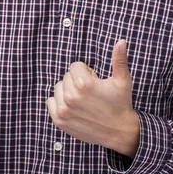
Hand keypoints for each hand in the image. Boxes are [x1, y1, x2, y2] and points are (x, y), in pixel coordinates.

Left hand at [46, 40, 139, 157]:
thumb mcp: (122, 80)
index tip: (96, 81)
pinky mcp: (60, 121)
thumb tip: (121, 41)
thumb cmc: (121, 103)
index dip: (87, 72)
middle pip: (66, 77)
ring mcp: (64, 110)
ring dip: (67, 91)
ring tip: (83, 100)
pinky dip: (58, 102)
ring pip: (58, 88)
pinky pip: (50, 102)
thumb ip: (119, 59)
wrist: (120, 132)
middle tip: (91, 92)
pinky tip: (73, 107)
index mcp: (84, 84)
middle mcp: (71, 97)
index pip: (75, 66)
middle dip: (77, 81)